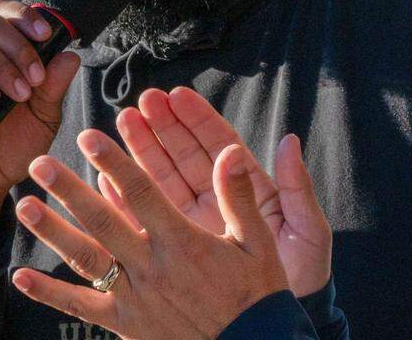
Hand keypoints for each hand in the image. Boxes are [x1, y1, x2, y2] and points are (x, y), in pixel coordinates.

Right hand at [0, 0, 78, 253]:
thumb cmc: (16, 144)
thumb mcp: (44, 116)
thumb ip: (55, 86)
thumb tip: (70, 55)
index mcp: (6, 53)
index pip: (8, 14)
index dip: (26, 15)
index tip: (47, 34)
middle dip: (19, 45)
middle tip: (36, 78)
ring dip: (1, 65)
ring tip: (19, 94)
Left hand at [12, 130, 286, 339]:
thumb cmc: (257, 293)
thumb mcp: (257, 241)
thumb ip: (238, 195)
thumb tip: (230, 152)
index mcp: (183, 241)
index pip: (141, 192)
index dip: (114, 162)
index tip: (91, 137)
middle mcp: (151, 265)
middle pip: (102, 220)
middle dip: (69, 189)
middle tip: (40, 163)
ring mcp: (134, 295)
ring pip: (85, 258)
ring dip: (52, 232)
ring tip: (24, 206)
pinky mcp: (124, 322)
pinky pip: (81, 306)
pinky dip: (49, 292)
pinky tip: (20, 277)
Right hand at [103, 87, 330, 297]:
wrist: (277, 323)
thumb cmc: (302, 274)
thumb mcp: (307, 230)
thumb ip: (295, 187)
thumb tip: (289, 141)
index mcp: (249, 192)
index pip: (219, 146)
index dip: (198, 120)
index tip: (177, 95)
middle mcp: (218, 203)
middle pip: (184, 158)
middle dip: (163, 128)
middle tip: (140, 102)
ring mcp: (194, 226)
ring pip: (161, 184)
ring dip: (138, 157)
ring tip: (116, 126)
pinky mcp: (175, 252)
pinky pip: (144, 224)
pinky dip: (124, 204)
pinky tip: (104, 182)